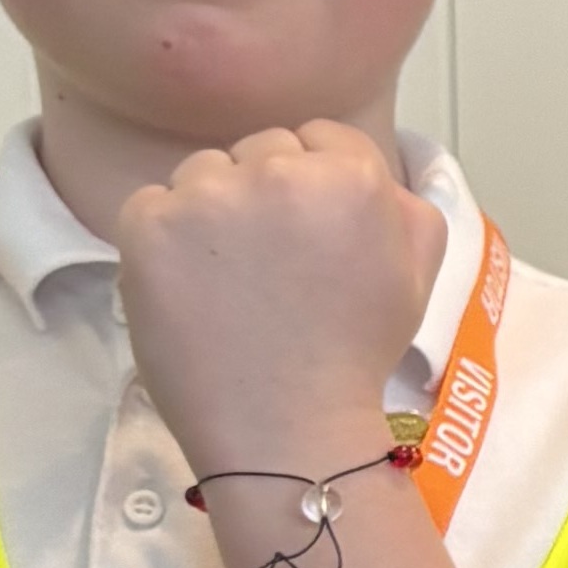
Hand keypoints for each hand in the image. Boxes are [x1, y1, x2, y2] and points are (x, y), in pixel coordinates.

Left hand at [119, 123, 442, 477]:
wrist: (288, 430)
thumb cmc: (356, 356)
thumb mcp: (419, 274)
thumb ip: (405, 203)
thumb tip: (372, 174)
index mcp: (353, 174)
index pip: (320, 137)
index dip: (314, 187)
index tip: (307, 237)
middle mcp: (279, 170)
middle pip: (259, 150)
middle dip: (263, 195)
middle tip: (268, 266)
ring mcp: (207, 195)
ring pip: (202, 173)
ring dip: (210, 213)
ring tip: (225, 281)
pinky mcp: (149, 224)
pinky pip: (150, 204)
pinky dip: (162, 241)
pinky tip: (189, 288)